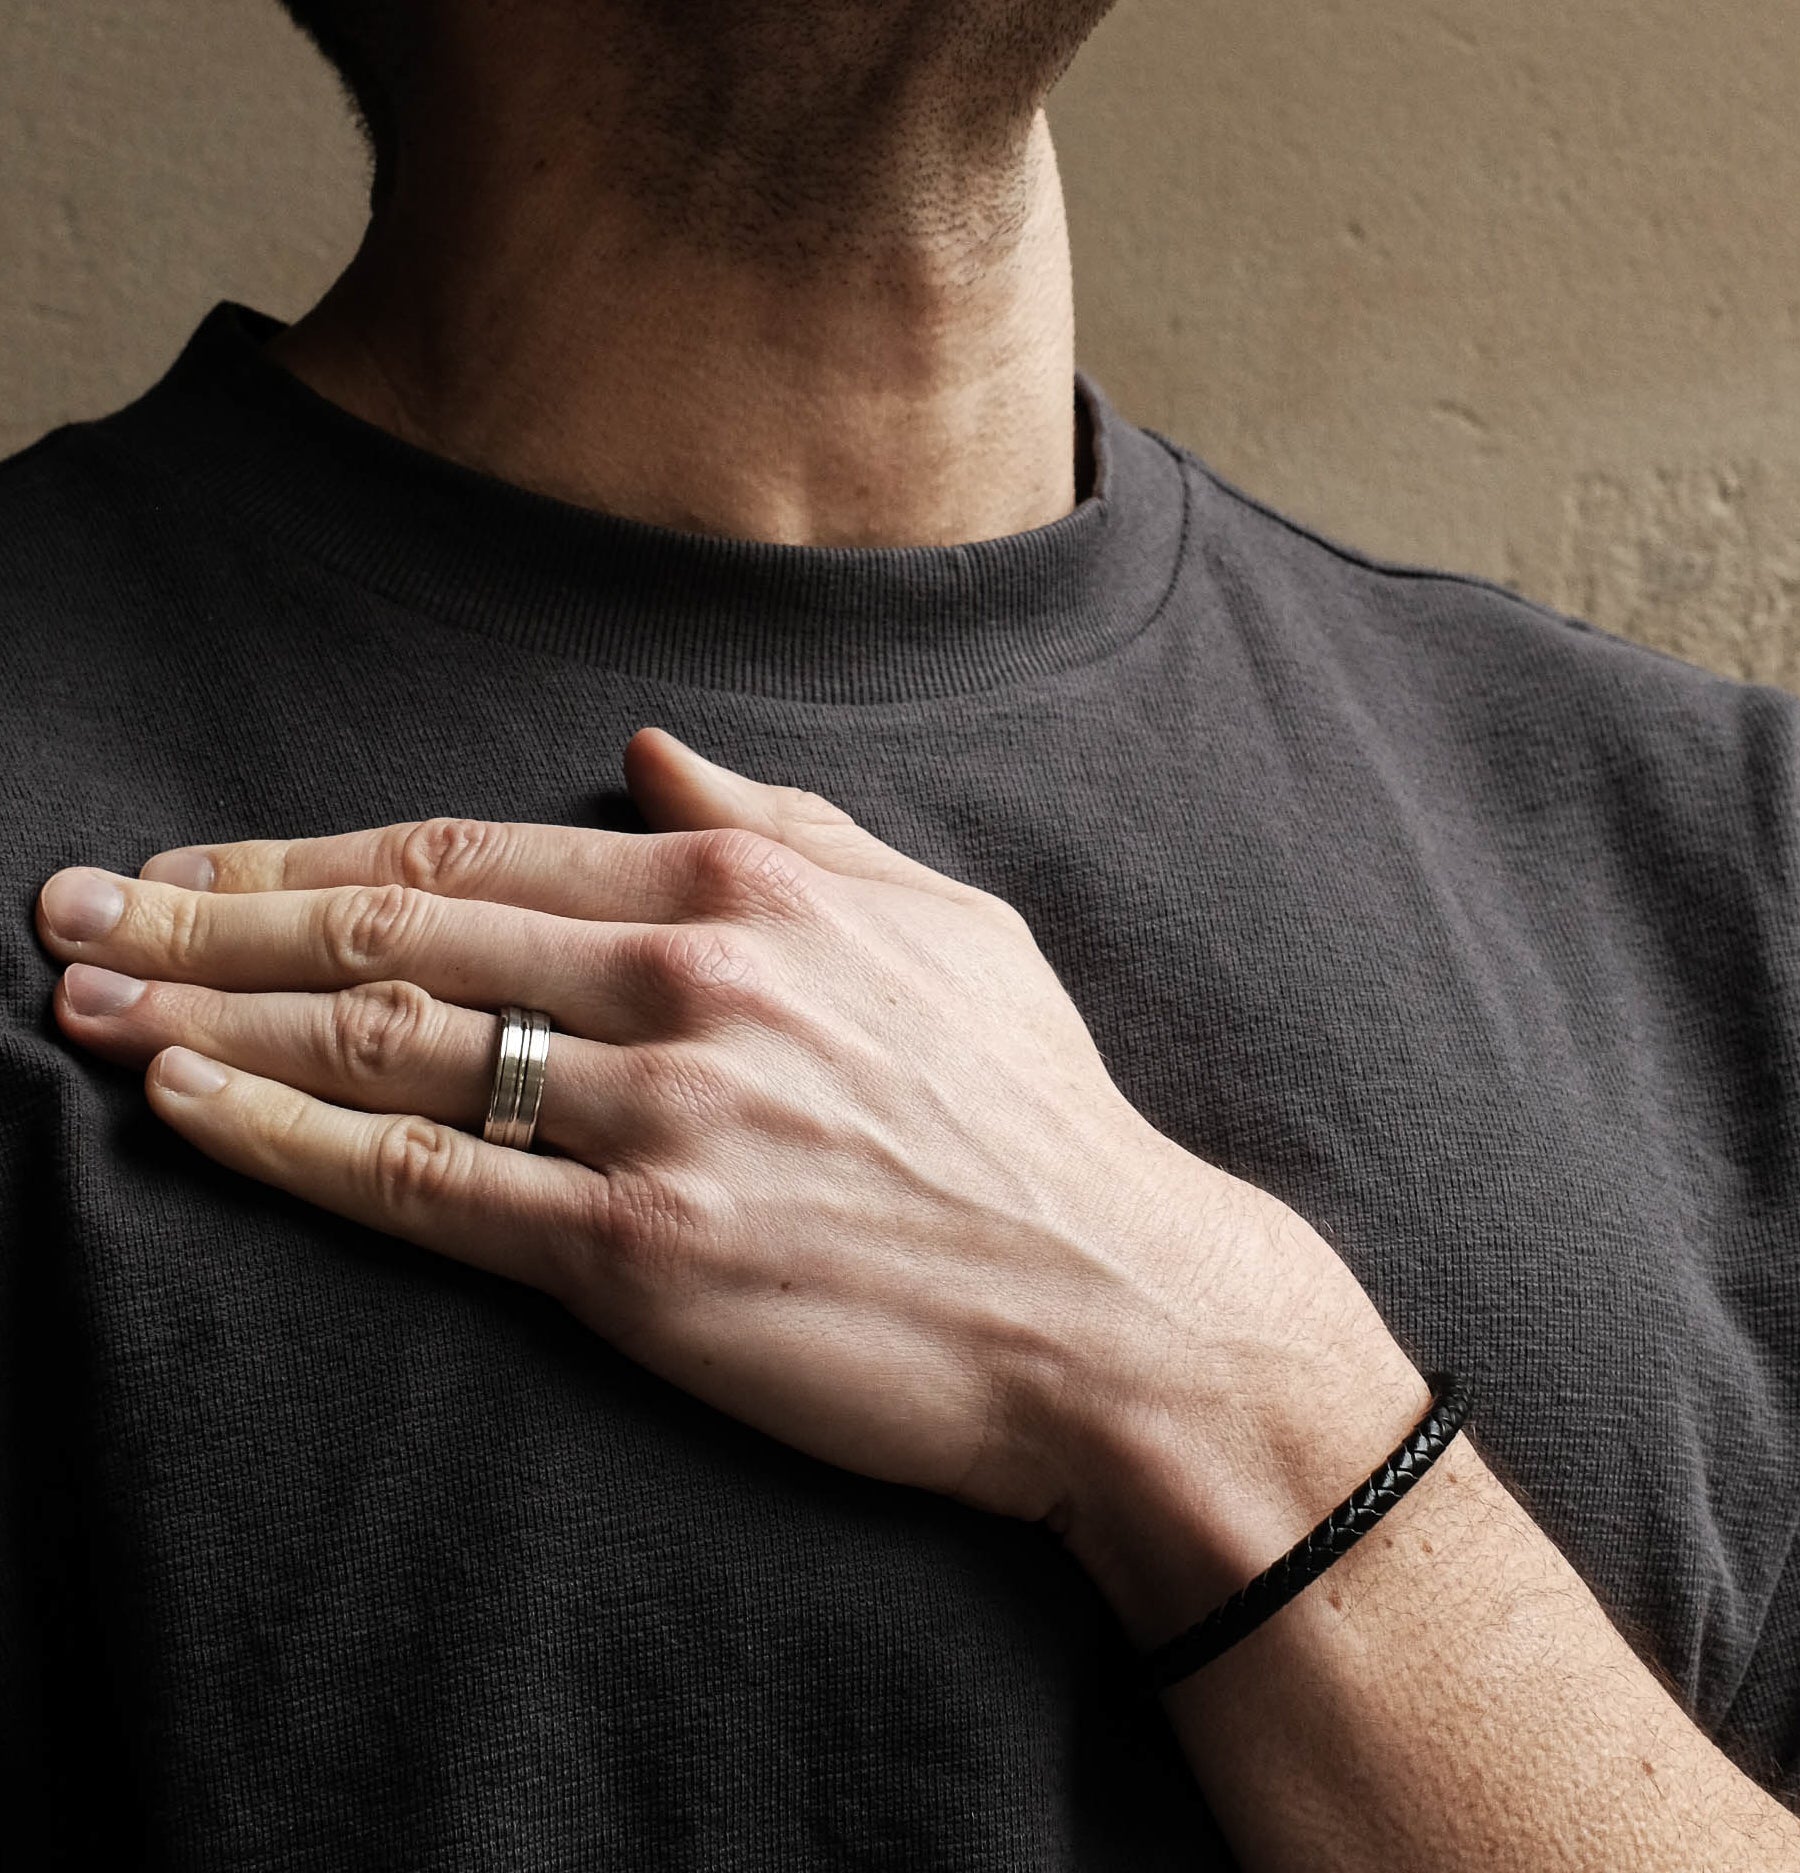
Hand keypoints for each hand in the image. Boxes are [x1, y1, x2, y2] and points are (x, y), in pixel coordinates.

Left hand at [36, 728, 1421, 1617]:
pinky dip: (287, 1143)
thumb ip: (788, 821)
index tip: (199, 862)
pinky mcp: (642, 1257)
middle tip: (75, 908)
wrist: (1118, 1306)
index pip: (475, 852)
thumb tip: (654, 752)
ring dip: (211, 1017)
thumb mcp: (940, 921)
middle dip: (213, 916)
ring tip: (87, 1003)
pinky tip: (191, 1113)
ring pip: (385, 1044)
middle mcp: (688, 979)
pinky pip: (423, 1188)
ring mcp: (660, 1117)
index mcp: (748, 889)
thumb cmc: (1032, 1114)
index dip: (311, 854)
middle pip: (397, 929)